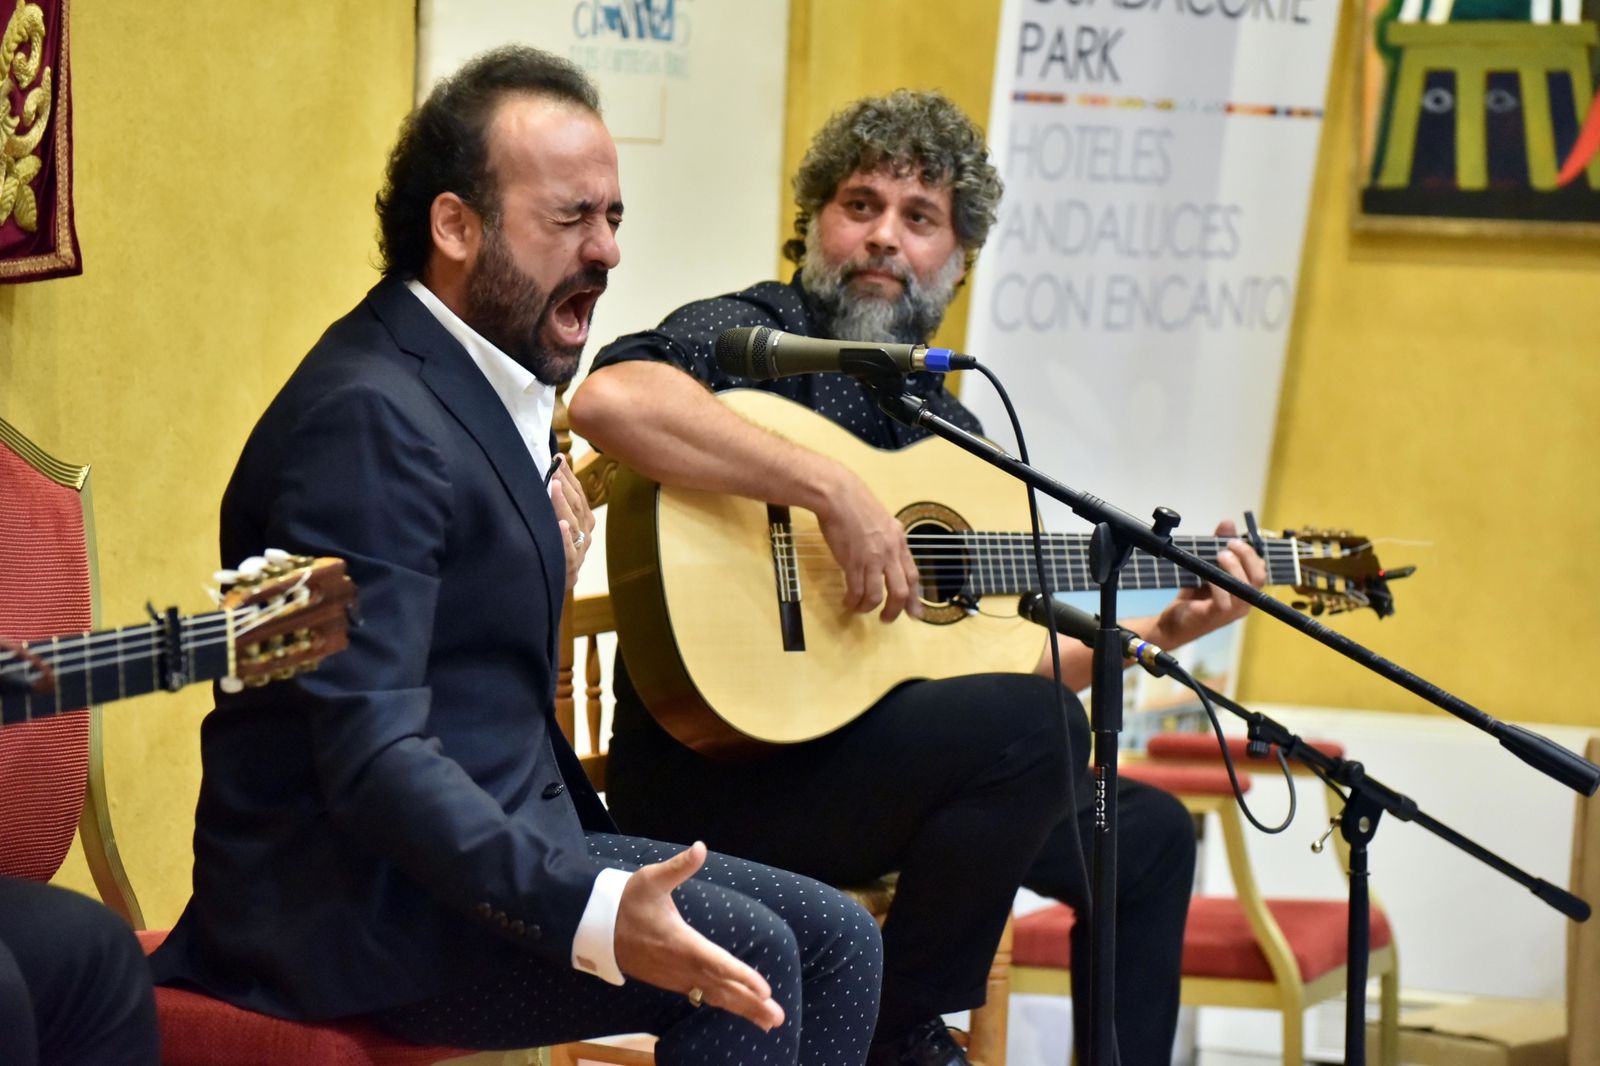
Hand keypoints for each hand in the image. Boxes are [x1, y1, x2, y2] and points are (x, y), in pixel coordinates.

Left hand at [549, 454, 594, 593]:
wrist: (546, 587)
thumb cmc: (549, 550)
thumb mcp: (554, 525)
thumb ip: (554, 502)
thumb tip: (546, 471)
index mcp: (585, 522)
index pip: (578, 495)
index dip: (568, 476)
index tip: (557, 458)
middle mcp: (585, 535)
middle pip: (577, 506)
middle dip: (565, 485)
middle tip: (552, 467)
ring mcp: (579, 552)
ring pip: (573, 525)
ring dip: (563, 504)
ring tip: (554, 485)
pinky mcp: (569, 570)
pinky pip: (569, 553)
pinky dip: (565, 538)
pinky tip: (561, 525)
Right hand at [613, 842, 784, 1031]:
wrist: (598, 928)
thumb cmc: (628, 901)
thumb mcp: (651, 879)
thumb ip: (679, 867)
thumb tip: (700, 847)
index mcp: (680, 942)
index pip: (716, 961)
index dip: (741, 975)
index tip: (764, 989)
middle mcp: (682, 966)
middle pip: (722, 988)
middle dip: (750, 1003)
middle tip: (778, 1018)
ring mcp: (678, 977)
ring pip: (715, 996)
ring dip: (743, 1009)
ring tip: (770, 1023)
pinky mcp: (675, 982)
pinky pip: (705, 997)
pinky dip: (727, 1005)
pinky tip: (744, 1012)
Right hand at [813, 463, 922, 621]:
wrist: (839, 496)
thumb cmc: (857, 505)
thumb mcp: (883, 521)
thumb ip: (888, 540)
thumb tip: (888, 556)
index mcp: (899, 542)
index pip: (913, 575)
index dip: (914, 597)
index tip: (915, 613)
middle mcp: (890, 552)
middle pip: (900, 590)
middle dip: (895, 610)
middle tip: (886, 619)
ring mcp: (871, 558)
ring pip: (876, 595)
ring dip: (868, 607)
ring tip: (860, 609)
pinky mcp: (852, 562)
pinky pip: (856, 589)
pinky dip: (852, 600)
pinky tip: (847, 601)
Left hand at [1152, 519, 1266, 646]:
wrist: (1173, 623)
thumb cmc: (1194, 597)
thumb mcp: (1207, 568)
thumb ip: (1218, 546)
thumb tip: (1228, 523)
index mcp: (1245, 591)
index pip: (1261, 570)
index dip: (1251, 553)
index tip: (1234, 540)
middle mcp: (1244, 602)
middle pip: (1258, 577)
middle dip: (1246, 556)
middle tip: (1229, 545)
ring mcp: (1232, 611)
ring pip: (1245, 588)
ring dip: (1234, 567)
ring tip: (1220, 555)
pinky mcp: (1216, 616)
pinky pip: (1225, 599)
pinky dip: (1218, 584)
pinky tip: (1208, 576)